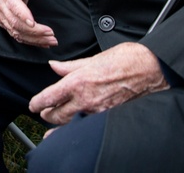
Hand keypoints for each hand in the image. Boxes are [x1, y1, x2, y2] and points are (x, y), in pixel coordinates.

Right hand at [0, 0, 56, 47]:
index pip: (12, 3)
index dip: (22, 14)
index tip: (34, 23)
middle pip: (14, 21)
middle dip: (34, 31)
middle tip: (52, 34)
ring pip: (15, 31)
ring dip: (34, 38)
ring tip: (52, 41)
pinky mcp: (3, 22)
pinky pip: (16, 35)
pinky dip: (30, 40)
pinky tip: (43, 43)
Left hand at [29, 42, 168, 126]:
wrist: (150, 69)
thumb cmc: (125, 59)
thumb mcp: (93, 58)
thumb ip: (70, 66)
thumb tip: (54, 65)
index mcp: (78, 82)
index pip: (49, 98)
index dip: (37, 103)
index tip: (33, 105)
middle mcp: (86, 99)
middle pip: (57, 115)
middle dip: (47, 115)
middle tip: (43, 112)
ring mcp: (97, 110)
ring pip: (71, 123)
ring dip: (59, 123)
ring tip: (53, 121)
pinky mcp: (108, 115)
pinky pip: (87, 124)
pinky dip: (77, 125)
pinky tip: (75, 125)